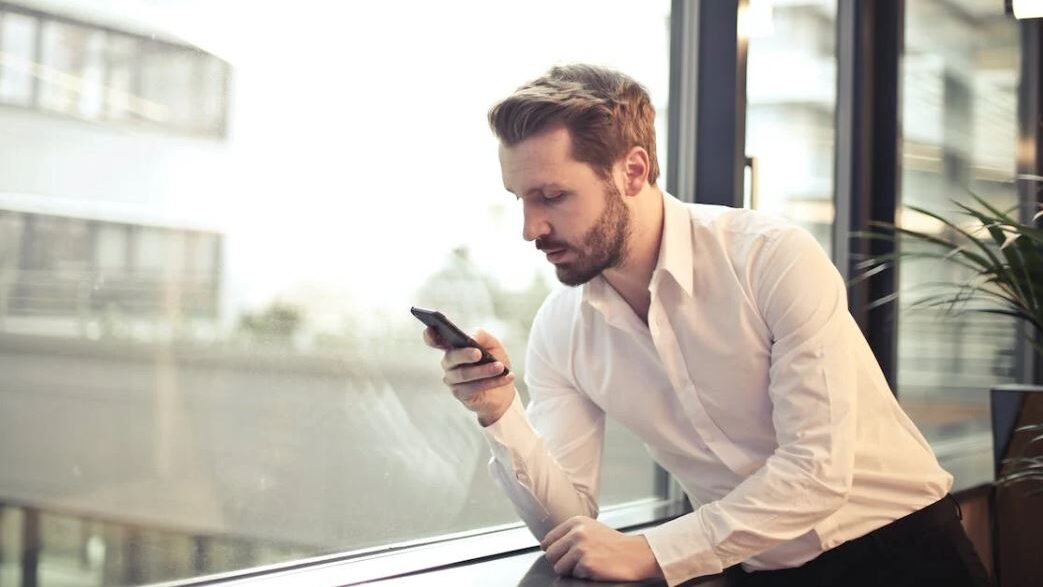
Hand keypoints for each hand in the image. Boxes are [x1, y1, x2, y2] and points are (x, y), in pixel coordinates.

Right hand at [423, 327, 515, 424]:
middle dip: (465, 354)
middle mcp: (448, 363)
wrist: (505, 389)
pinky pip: (473, 388)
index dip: (430, 335)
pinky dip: (492, 382)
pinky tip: (506, 377)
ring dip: (484, 371)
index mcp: (453, 347)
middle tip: (478, 353)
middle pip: (451, 357)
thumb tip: (470, 338)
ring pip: (463, 374)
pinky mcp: (460, 394)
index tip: (429, 328)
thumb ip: (481, 335)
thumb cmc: (494, 362)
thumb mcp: (492, 345)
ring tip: (500, 367)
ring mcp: (452, 379)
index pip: (435, 340)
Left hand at [541, 516, 663, 581]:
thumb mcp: (590, 528)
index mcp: (575, 522)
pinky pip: (574, 575)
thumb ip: (570, 533)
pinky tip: (596, 568)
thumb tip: (547, 546)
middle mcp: (577, 533)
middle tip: (576, 563)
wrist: (636, 554)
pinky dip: (583, 575)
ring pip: (559, 567)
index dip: (553, 551)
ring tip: (587, 564)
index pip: (548, 540)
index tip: (562, 555)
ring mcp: (581, 548)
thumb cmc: (614, 543)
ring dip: (571, 570)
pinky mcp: (587, 564)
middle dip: (560, 562)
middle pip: (551, 555)